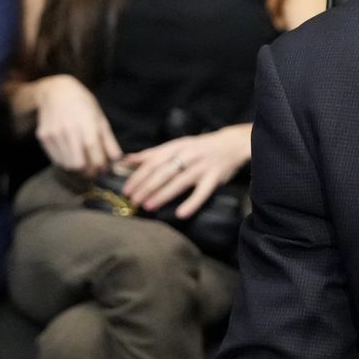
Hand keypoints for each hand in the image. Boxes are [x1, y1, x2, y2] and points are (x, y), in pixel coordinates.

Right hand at [34, 75, 122, 176]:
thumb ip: (109, 141)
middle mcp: (69, 130)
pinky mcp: (44, 137)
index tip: (104, 170)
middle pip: (78, 164)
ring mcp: (54, 134)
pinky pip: (55, 159)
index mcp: (86, 124)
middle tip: (93, 171)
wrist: (57, 92)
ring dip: (76, 169)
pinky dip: (65, 162)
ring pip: (66, 164)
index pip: (94, 153)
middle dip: (88, 172)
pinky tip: (71, 155)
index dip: (99, 166)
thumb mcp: (100, 119)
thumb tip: (118, 160)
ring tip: (83, 164)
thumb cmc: (83, 105)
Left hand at [120, 126, 250, 216]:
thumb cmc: (199, 147)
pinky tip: (181, 214)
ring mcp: (202, 166)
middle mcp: (188, 155)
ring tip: (149, 206)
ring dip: (163, 194)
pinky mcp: (214, 178)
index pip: (153, 161)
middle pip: (163, 172)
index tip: (127, 189)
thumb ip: (153, 153)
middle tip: (134, 200)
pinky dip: (191, 203)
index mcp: (176, 146)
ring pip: (179, 182)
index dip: (138, 175)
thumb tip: (127, 160)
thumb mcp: (177, 145)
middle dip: (146, 187)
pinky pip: (202, 192)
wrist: (231, 144)